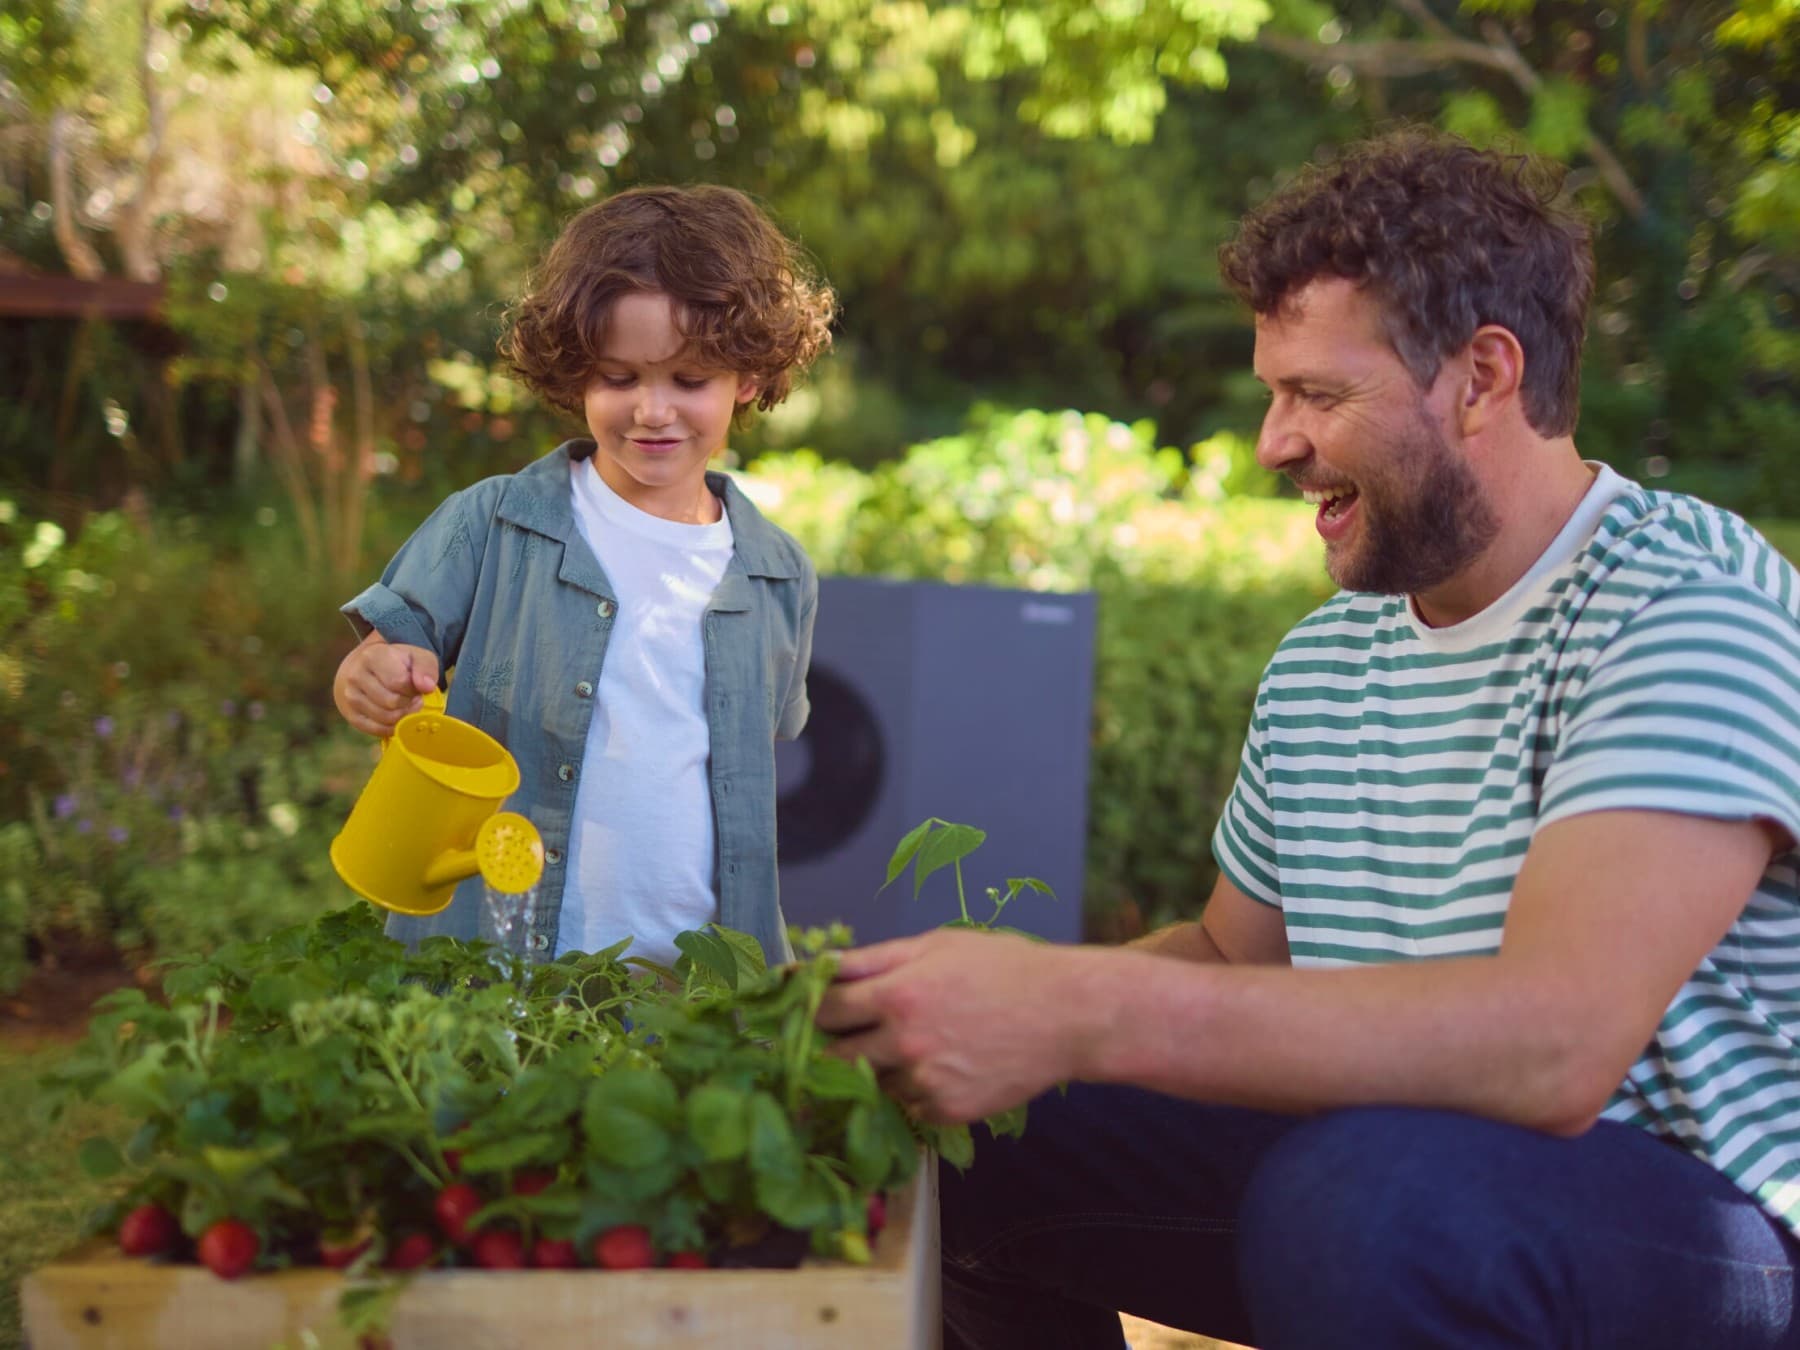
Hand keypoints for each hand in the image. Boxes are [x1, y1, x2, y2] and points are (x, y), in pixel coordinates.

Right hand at [333, 630, 439, 736]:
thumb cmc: (394, 663)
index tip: (415, 687)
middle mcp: (355, 676)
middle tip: (411, 697)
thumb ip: (425, 667)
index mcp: (371, 657)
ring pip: (386, 718)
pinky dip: (392, 726)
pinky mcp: (351, 715)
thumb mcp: (415, 656)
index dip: (413, 689)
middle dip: (409, 702)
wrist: (363, 670)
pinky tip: (397, 715)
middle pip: (392, 702)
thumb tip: (427, 687)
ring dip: (402, 715)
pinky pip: (377, 729)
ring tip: (404, 704)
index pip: (399, 682)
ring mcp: (350, 697)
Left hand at [815, 928, 1098, 1124]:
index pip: (823, 1010)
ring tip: (912, 1044)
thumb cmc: (1003, 968)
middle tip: (848, 1032)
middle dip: (833, 1044)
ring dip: (876, 1068)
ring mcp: (924, 1083)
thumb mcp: (937, 945)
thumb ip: (874, 958)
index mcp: (896, 995)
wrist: (1066, 1015)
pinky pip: (907, 1105)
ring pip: (871, 1083)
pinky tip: (940, 1065)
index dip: (811, 1007)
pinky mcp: (946, 1112)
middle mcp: (903, 1044)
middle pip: (833, 1056)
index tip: (811, 1008)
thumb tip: (821, 963)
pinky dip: (912, 1090)